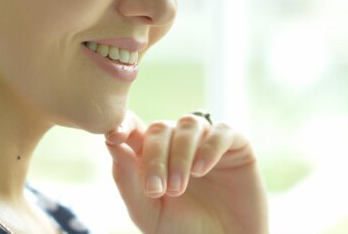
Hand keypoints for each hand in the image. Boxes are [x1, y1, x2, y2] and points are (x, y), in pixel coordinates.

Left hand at [105, 111, 267, 233]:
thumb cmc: (183, 230)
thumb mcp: (148, 211)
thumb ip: (128, 179)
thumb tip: (111, 144)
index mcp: (152, 154)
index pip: (135, 127)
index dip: (123, 124)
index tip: (113, 137)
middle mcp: (178, 142)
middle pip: (160, 128)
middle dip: (155, 157)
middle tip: (157, 190)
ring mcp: (207, 141)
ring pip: (189, 125)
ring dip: (180, 154)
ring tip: (178, 188)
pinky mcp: (236, 146)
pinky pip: (222, 131)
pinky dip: (209, 147)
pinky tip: (201, 170)